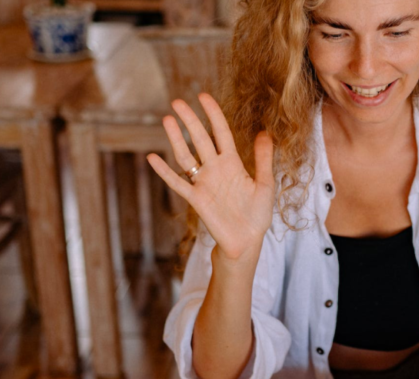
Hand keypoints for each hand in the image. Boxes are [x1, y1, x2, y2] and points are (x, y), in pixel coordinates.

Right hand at [146, 93, 274, 261]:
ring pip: (186, 156)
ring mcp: (204, 183)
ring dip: (176, 139)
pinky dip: (164, 172)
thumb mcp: (265, 184)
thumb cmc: (257, 214)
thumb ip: (263, 159)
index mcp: (233, 163)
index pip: (221, 133)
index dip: (213, 114)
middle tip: (177, 102)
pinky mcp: (196, 200)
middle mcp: (216, 169)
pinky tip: (153, 158)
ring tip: (166, 119)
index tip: (203, 96)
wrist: (246, 241)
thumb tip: (265, 133)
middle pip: (200, 139)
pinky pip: (178, 183)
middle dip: (190, 120)